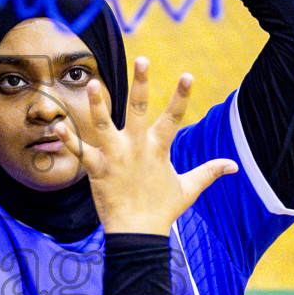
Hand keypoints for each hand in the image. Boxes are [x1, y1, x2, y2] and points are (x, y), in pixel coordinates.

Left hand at [51, 57, 234, 234]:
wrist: (138, 235)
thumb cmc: (162, 211)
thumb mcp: (188, 189)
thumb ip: (209, 172)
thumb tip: (235, 166)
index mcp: (158, 149)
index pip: (174, 117)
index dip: (181, 96)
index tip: (187, 74)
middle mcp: (136, 148)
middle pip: (138, 110)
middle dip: (140, 84)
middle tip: (142, 59)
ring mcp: (116, 157)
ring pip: (104, 125)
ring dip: (97, 104)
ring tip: (91, 84)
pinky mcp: (97, 170)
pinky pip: (80, 152)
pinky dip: (69, 139)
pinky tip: (58, 125)